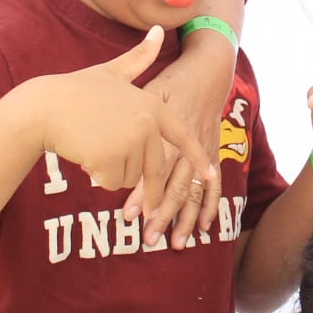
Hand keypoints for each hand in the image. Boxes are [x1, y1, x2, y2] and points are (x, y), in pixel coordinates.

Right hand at [39, 28, 208, 223]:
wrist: (43, 108)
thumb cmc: (75, 91)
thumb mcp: (111, 72)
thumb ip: (139, 58)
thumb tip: (156, 30)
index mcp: (152, 106)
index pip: (182, 137)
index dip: (197, 158)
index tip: (211, 175)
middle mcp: (146, 123)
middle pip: (155, 167)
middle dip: (146, 188)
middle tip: (144, 206)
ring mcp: (130, 141)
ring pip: (131, 176)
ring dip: (113, 171)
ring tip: (94, 146)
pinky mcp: (111, 158)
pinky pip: (113, 181)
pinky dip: (100, 176)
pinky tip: (87, 156)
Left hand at [131, 29, 234, 248]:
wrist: (207, 71)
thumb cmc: (169, 83)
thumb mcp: (146, 94)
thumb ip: (123, 122)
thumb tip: (97, 155)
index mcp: (168, 128)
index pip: (155, 167)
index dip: (141, 191)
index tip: (127, 213)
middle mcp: (189, 142)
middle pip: (176, 185)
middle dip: (162, 213)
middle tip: (148, 236)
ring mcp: (205, 149)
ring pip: (194, 190)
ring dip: (185, 218)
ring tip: (175, 242)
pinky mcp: (214, 153)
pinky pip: (213, 184)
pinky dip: (210, 206)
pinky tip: (203, 227)